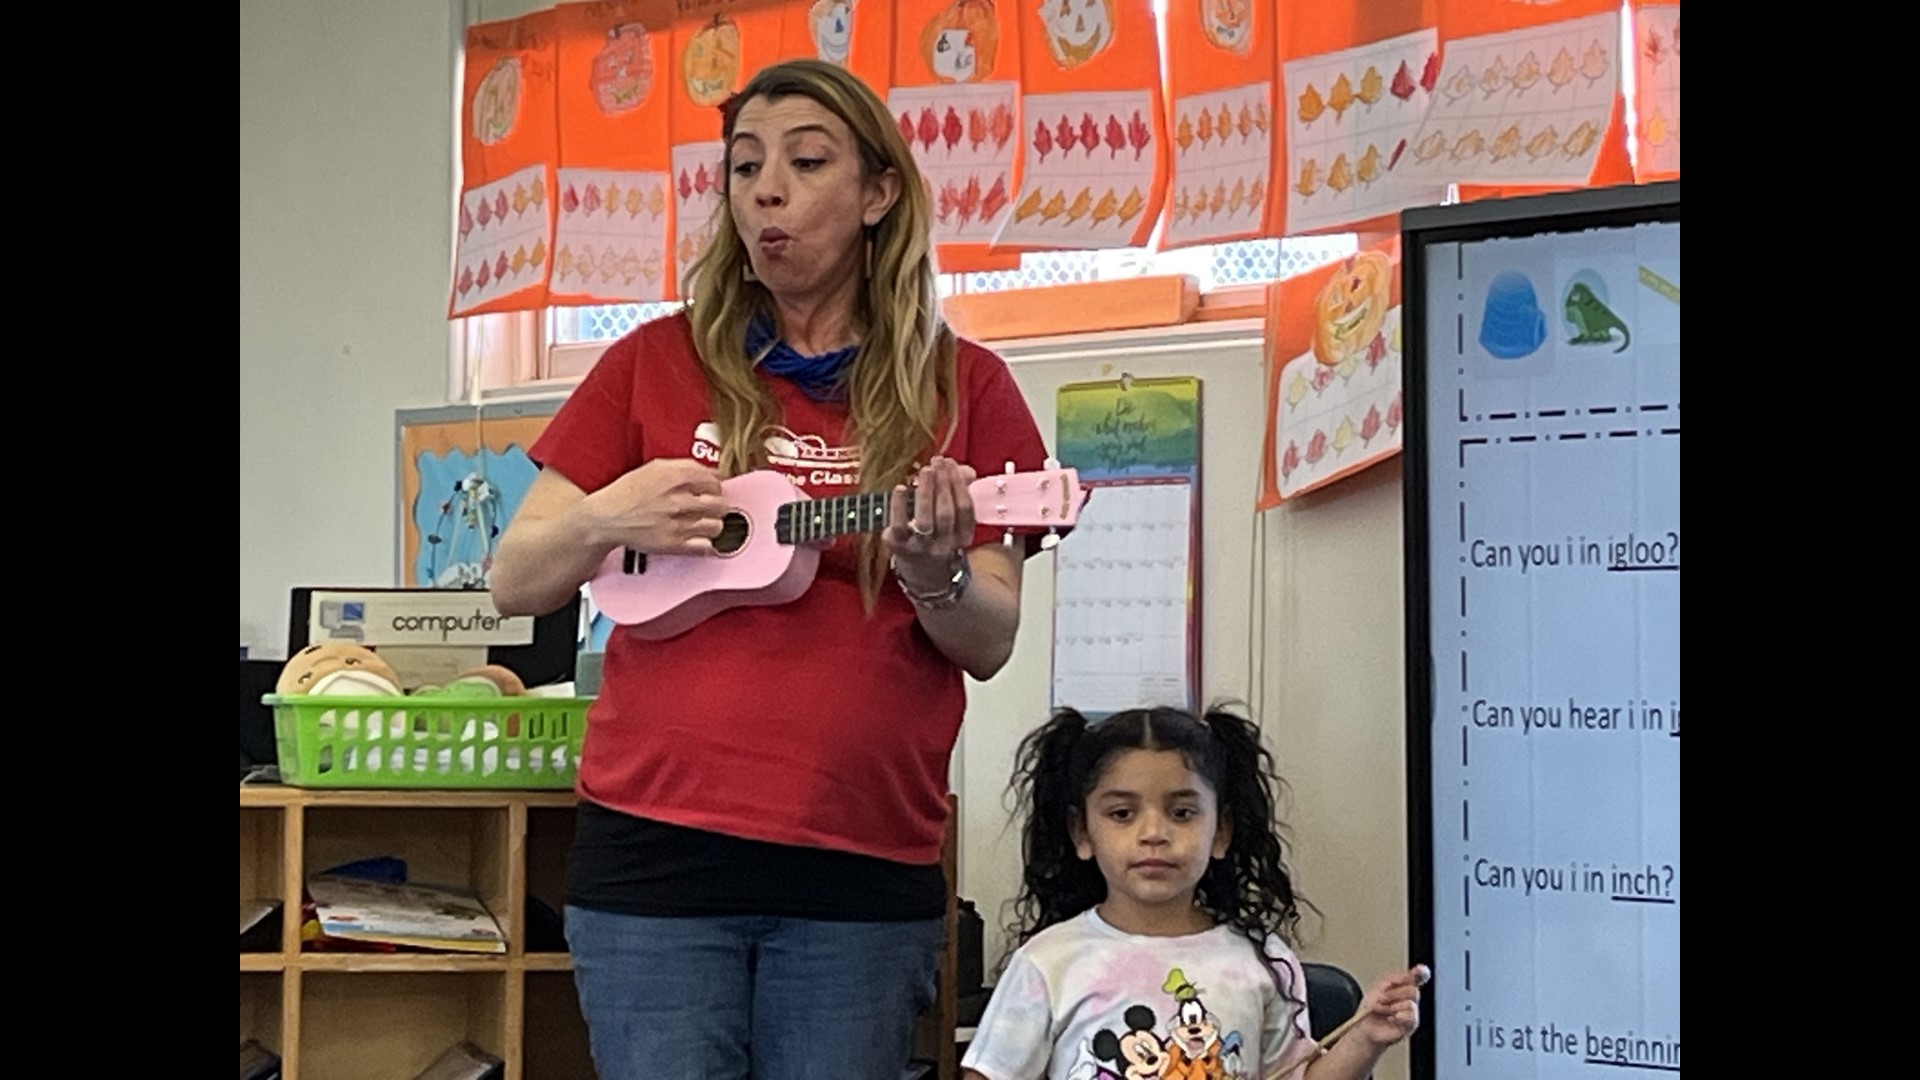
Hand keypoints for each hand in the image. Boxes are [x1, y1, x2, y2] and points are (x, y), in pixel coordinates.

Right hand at [582, 458, 726, 554]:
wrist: (606, 517)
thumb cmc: (627, 493)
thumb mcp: (655, 468)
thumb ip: (684, 467)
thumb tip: (712, 473)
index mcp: (674, 477)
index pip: (714, 480)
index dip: (716, 486)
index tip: (714, 490)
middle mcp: (677, 499)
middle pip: (719, 503)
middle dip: (718, 505)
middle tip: (712, 507)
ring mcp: (676, 523)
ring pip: (716, 525)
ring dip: (714, 524)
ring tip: (705, 523)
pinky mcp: (673, 544)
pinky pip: (704, 546)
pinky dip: (706, 543)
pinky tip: (699, 538)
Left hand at [884, 456, 976, 590]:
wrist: (924, 575)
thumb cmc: (939, 536)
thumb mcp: (954, 519)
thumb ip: (960, 491)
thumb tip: (967, 470)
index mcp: (962, 538)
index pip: (965, 510)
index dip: (959, 484)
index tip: (951, 464)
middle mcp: (944, 546)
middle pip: (946, 513)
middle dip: (943, 484)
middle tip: (938, 462)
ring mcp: (921, 548)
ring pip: (925, 520)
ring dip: (926, 492)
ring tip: (925, 471)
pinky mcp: (899, 548)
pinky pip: (899, 527)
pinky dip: (899, 506)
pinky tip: (900, 488)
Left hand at [1354, 964, 1428, 1048]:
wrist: (1364, 1028)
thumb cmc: (1370, 1010)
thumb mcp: (1377, 990)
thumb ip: (1392, 981)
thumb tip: (1405, 976)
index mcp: (1402, 988)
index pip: (1416, 978)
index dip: (1420, 973)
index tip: (1420, 970)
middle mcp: (1409, 1000)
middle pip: (1413, 991)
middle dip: (1394, 994)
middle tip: (1381, 999)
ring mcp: (1411, 1013)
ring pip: (1411, 1004)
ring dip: (1392, 1006)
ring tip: (1382, 1011)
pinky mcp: (1410, 1026)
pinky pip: (1411, 1018)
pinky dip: (1398, 1017)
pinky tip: (1390, 1019)